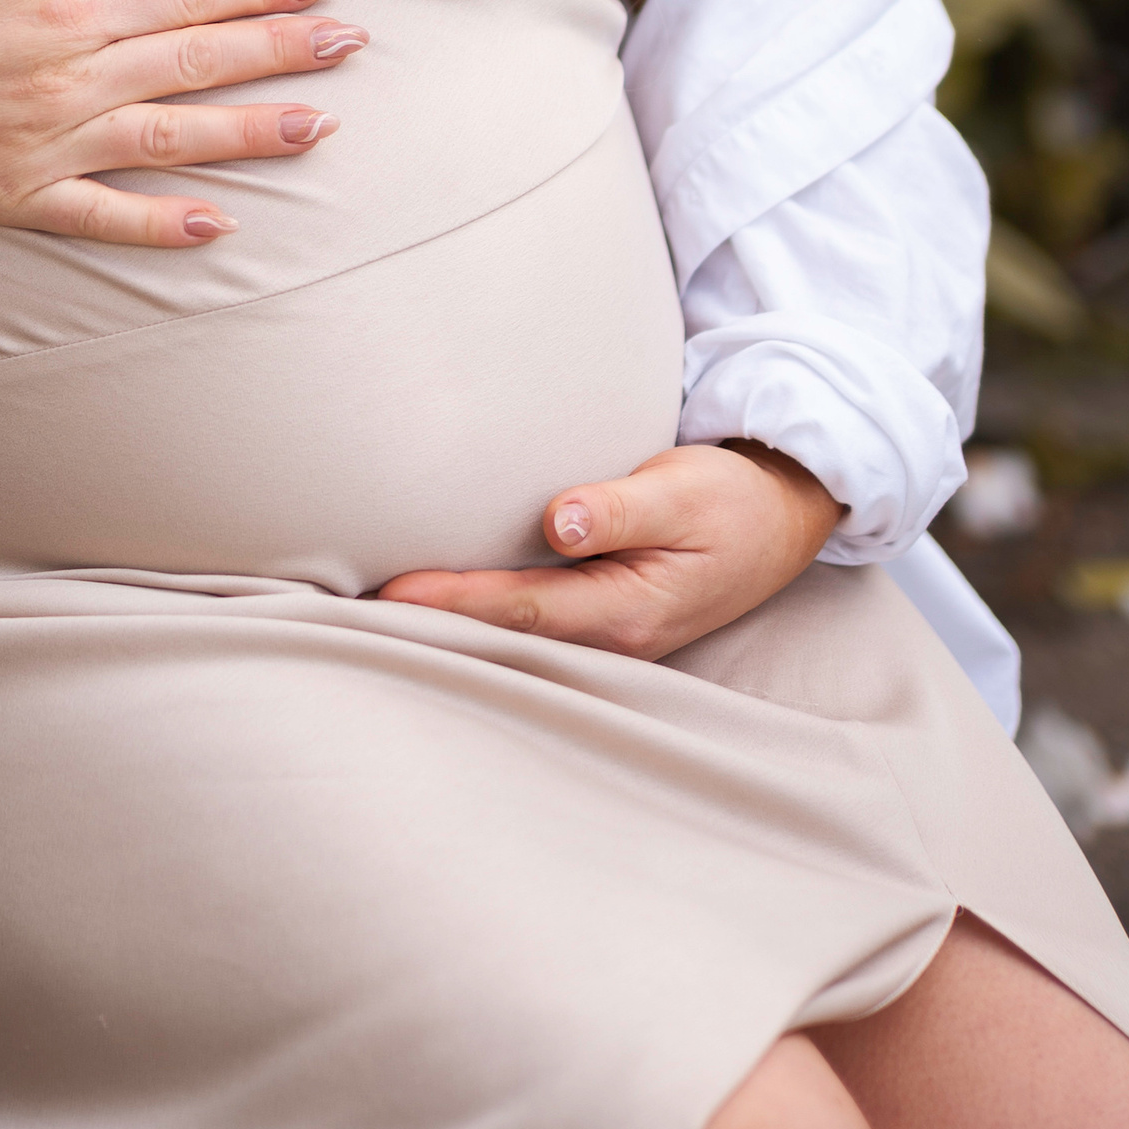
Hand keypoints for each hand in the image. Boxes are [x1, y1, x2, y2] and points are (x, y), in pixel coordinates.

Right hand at [0, 0, 365, 248]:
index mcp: (71, 6)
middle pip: (198, 61)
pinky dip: (161, 224)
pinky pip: (103, 216)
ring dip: (250, 133)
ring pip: (171, 138)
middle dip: (283, 50)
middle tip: (351, 45)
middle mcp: (72, 78)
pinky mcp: (23, 196)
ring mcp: (51, 144)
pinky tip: (220, 223)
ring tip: (319, 126)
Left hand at [377, 441, 844, 658]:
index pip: (521, 610)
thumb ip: (622, 506)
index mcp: (626, 612)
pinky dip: (479, 613)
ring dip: (449, 623)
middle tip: (349, 609)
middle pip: (503, 636)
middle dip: (433, 625)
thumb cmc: (731, 499)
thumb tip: (561, 519)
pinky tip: (435, 601)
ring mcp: (601, 631)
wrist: (780, 517)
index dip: (455, 602)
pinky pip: (527, 620)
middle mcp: (607, 635)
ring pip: (511, 635)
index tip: (392, 590)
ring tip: (372, 610)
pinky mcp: (596, 614)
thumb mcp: (687, 493)